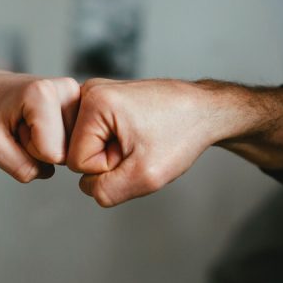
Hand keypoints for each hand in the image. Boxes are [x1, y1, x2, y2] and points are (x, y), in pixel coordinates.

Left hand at [0, 65, 79, 182]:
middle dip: (41, 148)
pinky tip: (44, 123)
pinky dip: (58, 139)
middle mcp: (68, 89)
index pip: (52, 153)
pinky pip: (76, 141)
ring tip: (31, 123)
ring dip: (49, 143)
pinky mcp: (84, 103)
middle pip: (66, 151)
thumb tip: (50, 171)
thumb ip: (20, 167)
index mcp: (44, 93)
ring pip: (73, 148)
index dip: (30, 151)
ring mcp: (80, 95)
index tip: (17, 129)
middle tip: (23, 126)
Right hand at [66, 78, 225, 206]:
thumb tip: (87, 186)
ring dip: (114, 152)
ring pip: (88, 146)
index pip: (77, 162)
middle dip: (109, 159)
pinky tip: (136, 134)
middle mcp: (89, 91)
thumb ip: (106, 191)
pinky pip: (96, 137)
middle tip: (140, 145)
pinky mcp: (103, 100)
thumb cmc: (182, 133)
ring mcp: (95, 94)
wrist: (204, 110)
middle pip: (78, 151)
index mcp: (94, 101)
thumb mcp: (146, 176)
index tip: (136, 150)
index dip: (109, 166)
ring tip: (139, 139)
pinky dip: (116, 143)